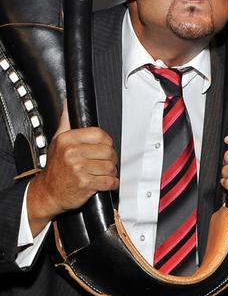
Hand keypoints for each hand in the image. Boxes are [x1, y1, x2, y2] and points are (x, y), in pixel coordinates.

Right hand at [27, 102, 118, 235]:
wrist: (47, 192)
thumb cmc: (56, 167)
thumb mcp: (57, 141)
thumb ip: (66, 122)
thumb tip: (68, 104)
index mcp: (67, 140)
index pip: (100, 134)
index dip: (107, 143)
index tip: (104, 148)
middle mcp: (72, 153)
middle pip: (108, 151)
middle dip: (111, 159)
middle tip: (104, 163)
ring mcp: (78, 169)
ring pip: (110, 167)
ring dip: (111, 172)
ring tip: (102, 173)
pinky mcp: (84, 184)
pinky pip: (109, 181)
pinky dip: (111, 184)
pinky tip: (104, 183)